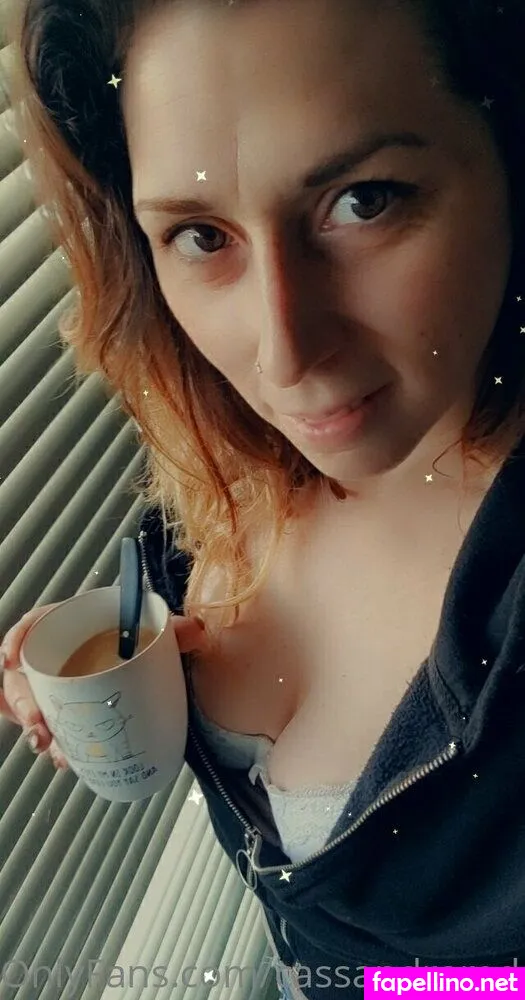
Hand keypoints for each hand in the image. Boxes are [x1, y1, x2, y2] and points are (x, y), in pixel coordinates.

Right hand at [0, 606, 207, 769]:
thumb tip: (197, 630)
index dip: (18, 639)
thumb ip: (177, 630)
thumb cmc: (146, 640)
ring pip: (33, 706)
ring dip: (36, 729)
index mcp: (74, 625)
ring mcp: (59, 684)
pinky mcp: (67, 709)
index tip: (11, 658)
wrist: (155, 664)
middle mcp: (60, 654)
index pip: (35, 624)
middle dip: (23, 704)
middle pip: (26, 675)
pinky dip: (48, 741)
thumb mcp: (161, 633)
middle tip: (38, 725)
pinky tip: (60, 756)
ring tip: (53, 749)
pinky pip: (47, 724)